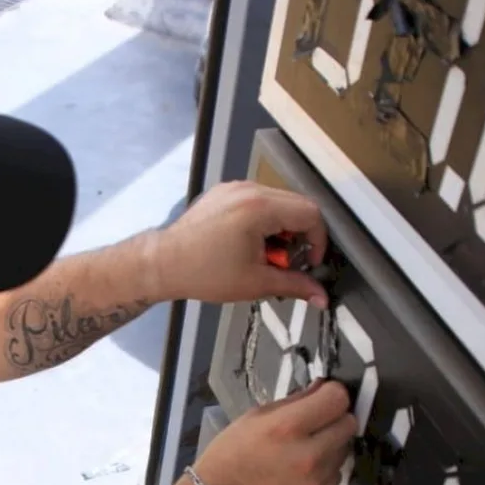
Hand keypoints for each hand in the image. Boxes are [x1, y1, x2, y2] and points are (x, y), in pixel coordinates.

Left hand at [153, 181, 329, 306]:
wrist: (163, 264)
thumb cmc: (201, 272)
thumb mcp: (256, 283)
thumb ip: (295, 286)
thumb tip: (320, 295)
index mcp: (259, 208)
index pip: (311, 214)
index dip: (318, 241)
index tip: (310, 261)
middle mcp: (248, 190)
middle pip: (297, 206)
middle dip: (298, 237)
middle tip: (284, 262)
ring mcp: (235, 188)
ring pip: (279, 203)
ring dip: (281, 229)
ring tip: (263, 255)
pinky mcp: (225, 192)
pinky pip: (258, 201)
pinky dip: (263, 221)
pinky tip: (250, 244)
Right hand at [192, 380, 356, 484]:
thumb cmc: (231, 454)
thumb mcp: (255, 417)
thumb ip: (293, 401)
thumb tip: (322, 388)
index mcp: (287, 427)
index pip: (337, 399)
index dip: (332, 394)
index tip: (324, 397)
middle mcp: (308, 455)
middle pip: (349, 423)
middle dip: (335, 419)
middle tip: (316, 424)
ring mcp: (316, 482)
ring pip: (344, 450)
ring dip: (331, 446)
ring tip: (305, 451)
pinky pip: (336, 475)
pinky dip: (325, 470)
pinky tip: (302, 472)